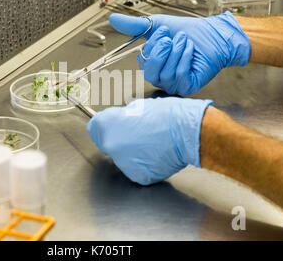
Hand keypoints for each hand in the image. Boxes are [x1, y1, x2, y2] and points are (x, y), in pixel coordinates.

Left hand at [87, 97, 212, 185]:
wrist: (188, 131)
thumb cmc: (167, 115)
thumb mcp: (138, 106)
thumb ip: (122, 116)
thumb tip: (120, 121)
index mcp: (109, 125)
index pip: (94, 128)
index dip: (104, 125)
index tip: (110, 125)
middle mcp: (112, 146)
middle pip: (107, 144)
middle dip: (117, 139)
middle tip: (136, 134)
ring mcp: (124, 163)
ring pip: (122, 158)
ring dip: (131, 153)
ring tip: (150, 143)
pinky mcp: (138, 176)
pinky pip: (136, 169)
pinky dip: (144, 164)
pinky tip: (156, 154)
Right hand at [109, 12, 250, 94]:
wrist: (213, 34)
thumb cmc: (188, 31)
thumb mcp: (157, 25)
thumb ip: (134, 25)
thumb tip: (112, 19)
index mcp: (152, 64)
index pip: (142, 62)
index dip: (152, 47)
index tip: (164, 32)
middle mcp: (161, 76)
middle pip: (150, 73)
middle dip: (162, 51)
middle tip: (173, 38)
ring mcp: (174, 83)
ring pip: (165, 74)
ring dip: (176, 52)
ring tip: (185, 41)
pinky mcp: (188, 86)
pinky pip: (179, 76)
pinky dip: (185, 59)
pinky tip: (191, 50)